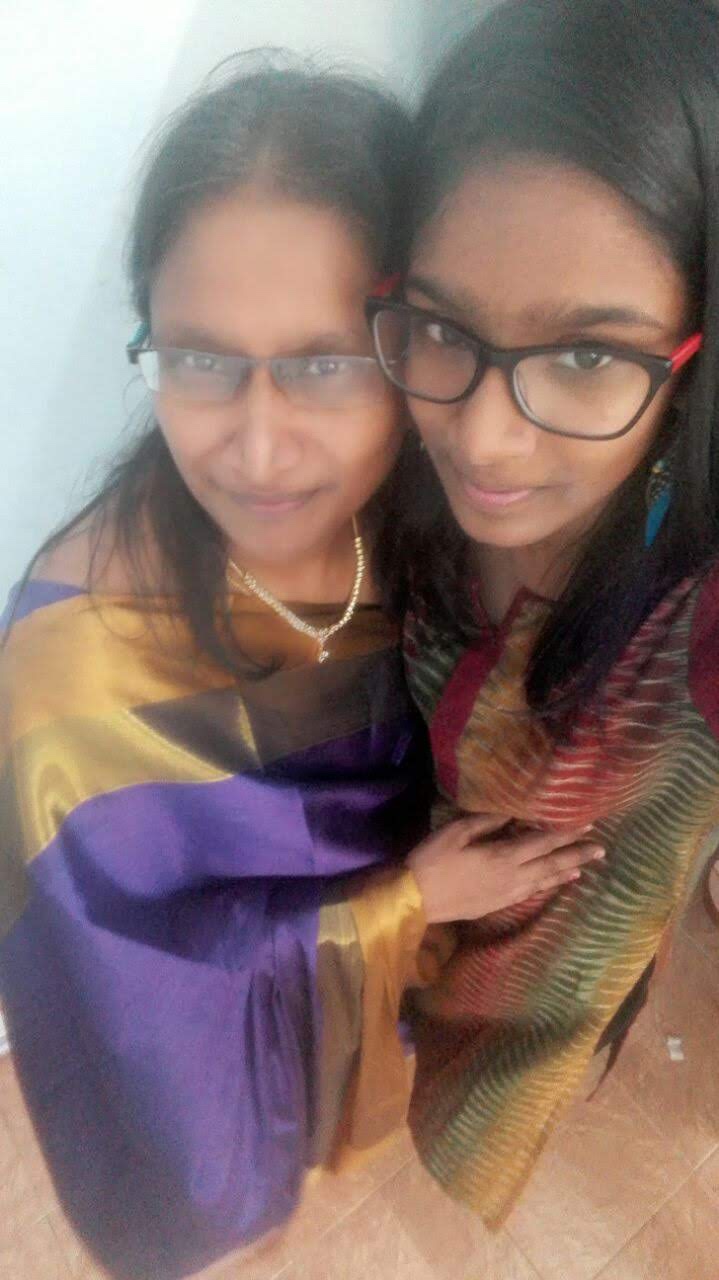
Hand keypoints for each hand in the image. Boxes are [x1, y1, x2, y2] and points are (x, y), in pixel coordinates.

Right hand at [408, 814, 603, 923]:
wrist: (415, 900)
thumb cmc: (432, 859)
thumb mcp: (457, 831)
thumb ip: (488, 821)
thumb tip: (514, 812)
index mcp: (503, 855)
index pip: (544, 841)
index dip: (567, 832)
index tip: (588, 824)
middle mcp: (513, 877)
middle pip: (551, 863)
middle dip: (577, 854)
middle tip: (601, 849)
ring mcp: (507, 894)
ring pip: (544, 881)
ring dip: (566, 871)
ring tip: (585, 866)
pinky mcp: (497, 905)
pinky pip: (531, 893)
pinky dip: (549, 886)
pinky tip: (556, 883)